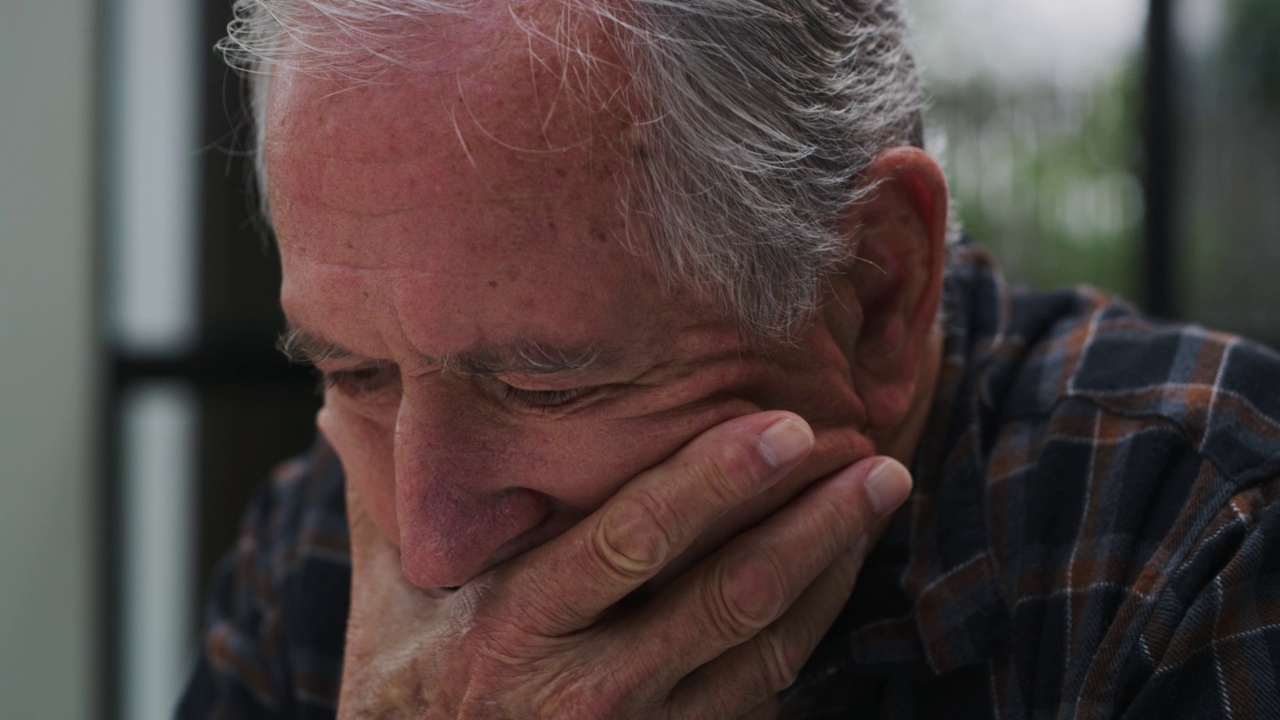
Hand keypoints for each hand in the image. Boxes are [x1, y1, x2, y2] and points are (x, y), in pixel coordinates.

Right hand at [336, 411, 912, 718]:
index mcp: (510, 630)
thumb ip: (386, 488)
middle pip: (719, 599)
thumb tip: (341, 384)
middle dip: (807, 524)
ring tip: (877, 496)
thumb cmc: (404, 684)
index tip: (783, 426)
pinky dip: (811, 625)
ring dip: (828, 569)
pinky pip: (763, 694)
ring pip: (760, 651)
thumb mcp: (389, 590)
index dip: (711, 483)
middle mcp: (578, 693)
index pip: (627, 544)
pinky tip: (840, 568)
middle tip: (871, 457)